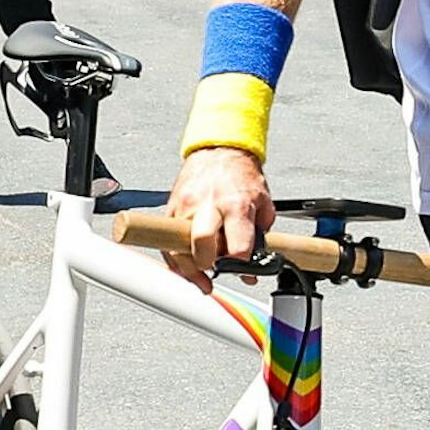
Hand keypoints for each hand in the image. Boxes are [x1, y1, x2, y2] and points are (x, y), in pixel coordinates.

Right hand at [164, 148, 275, 292]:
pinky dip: (176, 260)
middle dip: (208, 265)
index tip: (245, 272)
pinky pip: (167, 243)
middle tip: (217, 271)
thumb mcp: (263, 202)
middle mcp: (208, 206)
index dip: (241, 263)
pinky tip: (187, 269)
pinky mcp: (171, 209)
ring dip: (189, 270)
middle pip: (201, 245)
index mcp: (236, 204)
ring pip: (178, 248)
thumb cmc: (241, 175)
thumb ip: (261, 234)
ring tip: (202, 280)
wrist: (219, 150)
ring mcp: (186, 207)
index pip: (237, 243)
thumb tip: (253, 265)